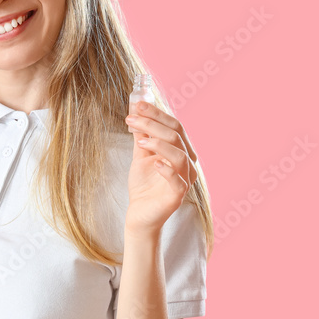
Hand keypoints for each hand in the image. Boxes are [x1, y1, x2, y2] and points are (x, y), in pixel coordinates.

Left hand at [123, 100, 198, 235]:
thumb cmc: (144, 184)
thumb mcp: (141, 154)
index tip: (137, 105)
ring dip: (158, 143)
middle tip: (131, 118)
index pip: (174, 126)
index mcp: (182, 150)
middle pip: (176, 136)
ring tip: (139, 141)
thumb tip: (136, 109)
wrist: (139, 213)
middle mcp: (188, 163)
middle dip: (153, 123)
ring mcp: (185, 180)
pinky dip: (167, 169)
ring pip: (179, 155)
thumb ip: (142, 134)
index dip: (157, 114)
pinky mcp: (177, 196)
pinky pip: (178, 180)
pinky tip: (154, 163)